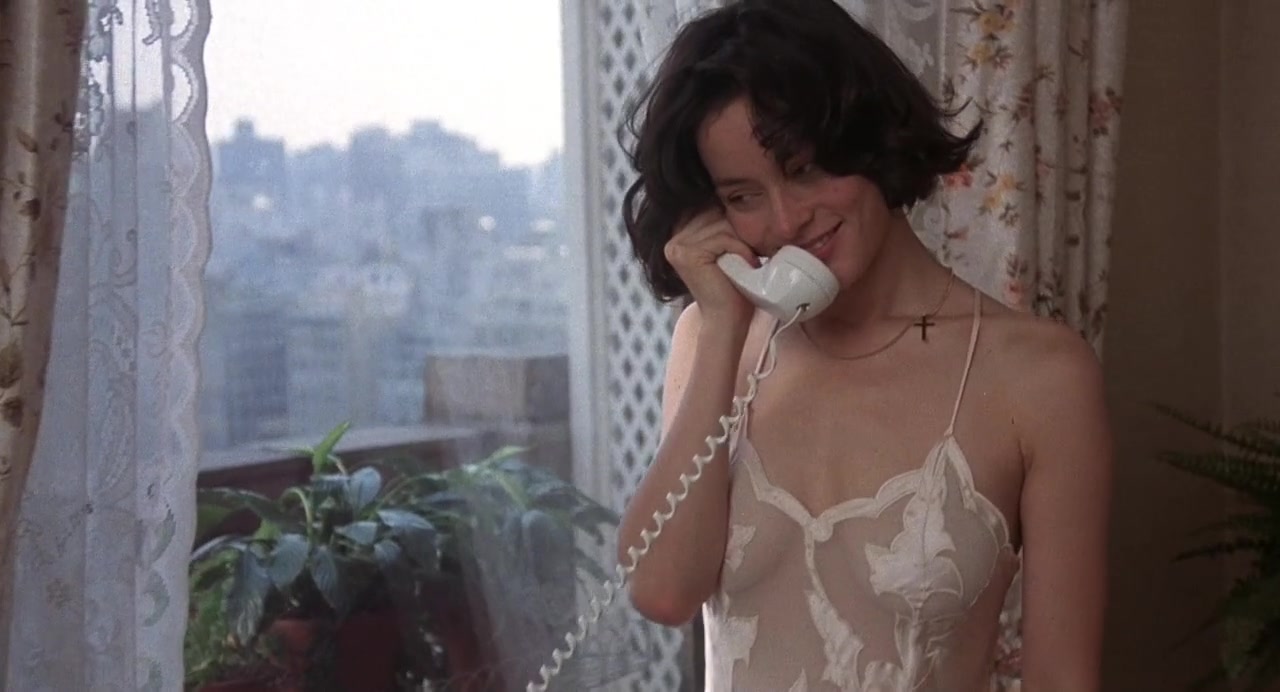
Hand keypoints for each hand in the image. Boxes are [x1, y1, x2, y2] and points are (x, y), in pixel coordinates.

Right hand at [663, 209, 756, 326]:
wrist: (729, 319)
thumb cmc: (734, 285)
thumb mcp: (728, 248)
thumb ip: (724, 225)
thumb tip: (739, 195)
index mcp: (681, 234)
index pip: (710, 207)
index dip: (732, 218)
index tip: (746, 240)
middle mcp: (673, 240)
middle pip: (715, 213)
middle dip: (739, 229)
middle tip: (753, 252)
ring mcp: (676, 247)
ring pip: (721, 224)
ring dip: (742, 241)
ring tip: (750, 260)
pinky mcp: (686, 255)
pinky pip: (722, 237)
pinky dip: (741, 249)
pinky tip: (747, 264)